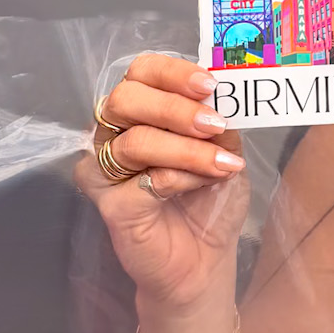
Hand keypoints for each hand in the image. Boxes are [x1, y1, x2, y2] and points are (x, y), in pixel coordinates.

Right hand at [75, 54, 249, 318]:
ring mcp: (106, 170)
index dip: (171, 72)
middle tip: (213, 124)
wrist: (203, 260)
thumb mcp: (226, 150)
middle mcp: (114, 134)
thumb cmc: (209, 200)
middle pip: (125, 99)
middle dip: (174, 107)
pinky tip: (201, 184)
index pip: (140, 72)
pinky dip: (180, 178)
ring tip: (222, 163)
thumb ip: (220, 121)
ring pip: (135, 141)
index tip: (208, 84)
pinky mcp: (110, 204)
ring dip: (186, 148)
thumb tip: (225, 94)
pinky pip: (145, 180)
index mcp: (140, 111)